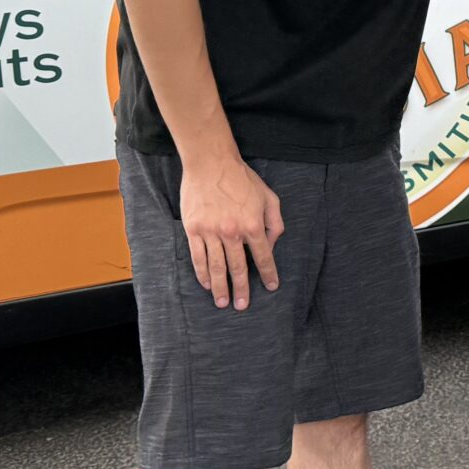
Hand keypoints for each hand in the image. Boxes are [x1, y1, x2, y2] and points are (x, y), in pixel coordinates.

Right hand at [183, 154, 283, 309]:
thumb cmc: (242, 179)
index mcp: (253, 225)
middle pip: (238, 267)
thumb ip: (275, 222)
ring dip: (220, 287)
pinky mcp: (193, 229)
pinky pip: (198, 257)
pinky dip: (202, 273)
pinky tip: (206, 284)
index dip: (269, 273)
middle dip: (242, 288)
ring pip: (216, 266)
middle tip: (243, 305)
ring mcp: (211, 232)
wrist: (211, 163)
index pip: (263, 256)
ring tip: (223, 302)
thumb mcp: (269, 196)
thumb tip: (272, 243)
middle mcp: (232, 232)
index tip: (271, 286)